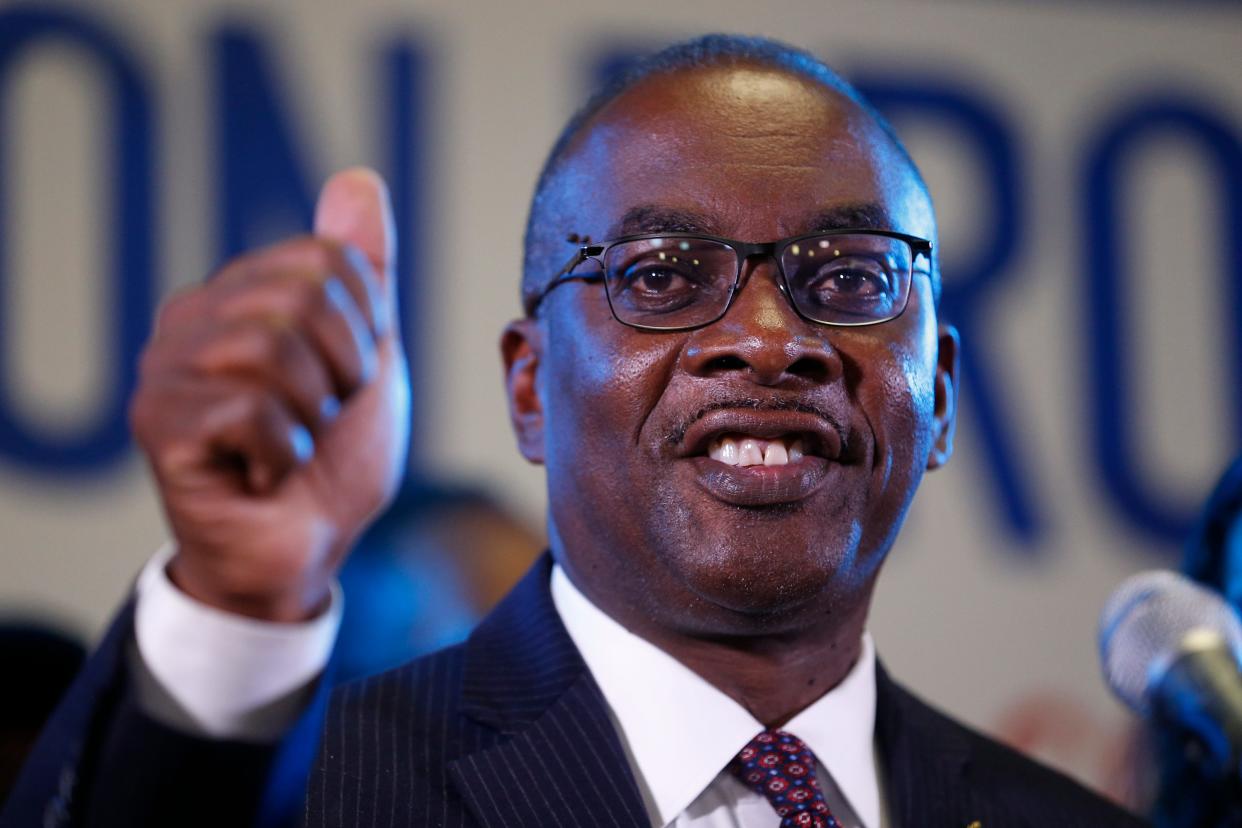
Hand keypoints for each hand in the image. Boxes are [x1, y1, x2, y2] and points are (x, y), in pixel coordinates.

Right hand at [130, 169, 410, 621]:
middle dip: (342, 373)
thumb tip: (357, 179)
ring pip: (273, 351)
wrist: (306, 547)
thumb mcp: (368, 355)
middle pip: (303, 297)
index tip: (348, 381)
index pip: (330, 261)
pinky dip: (283, 454)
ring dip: (312, 418)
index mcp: (243, 293)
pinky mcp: (157, 423)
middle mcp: (193, 317)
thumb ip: (363, 273)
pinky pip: (249, 410)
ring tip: (291, 444)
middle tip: (320, 418)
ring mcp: (167, 367)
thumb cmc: (333, 456)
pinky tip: (264, 472)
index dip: (365, 331)